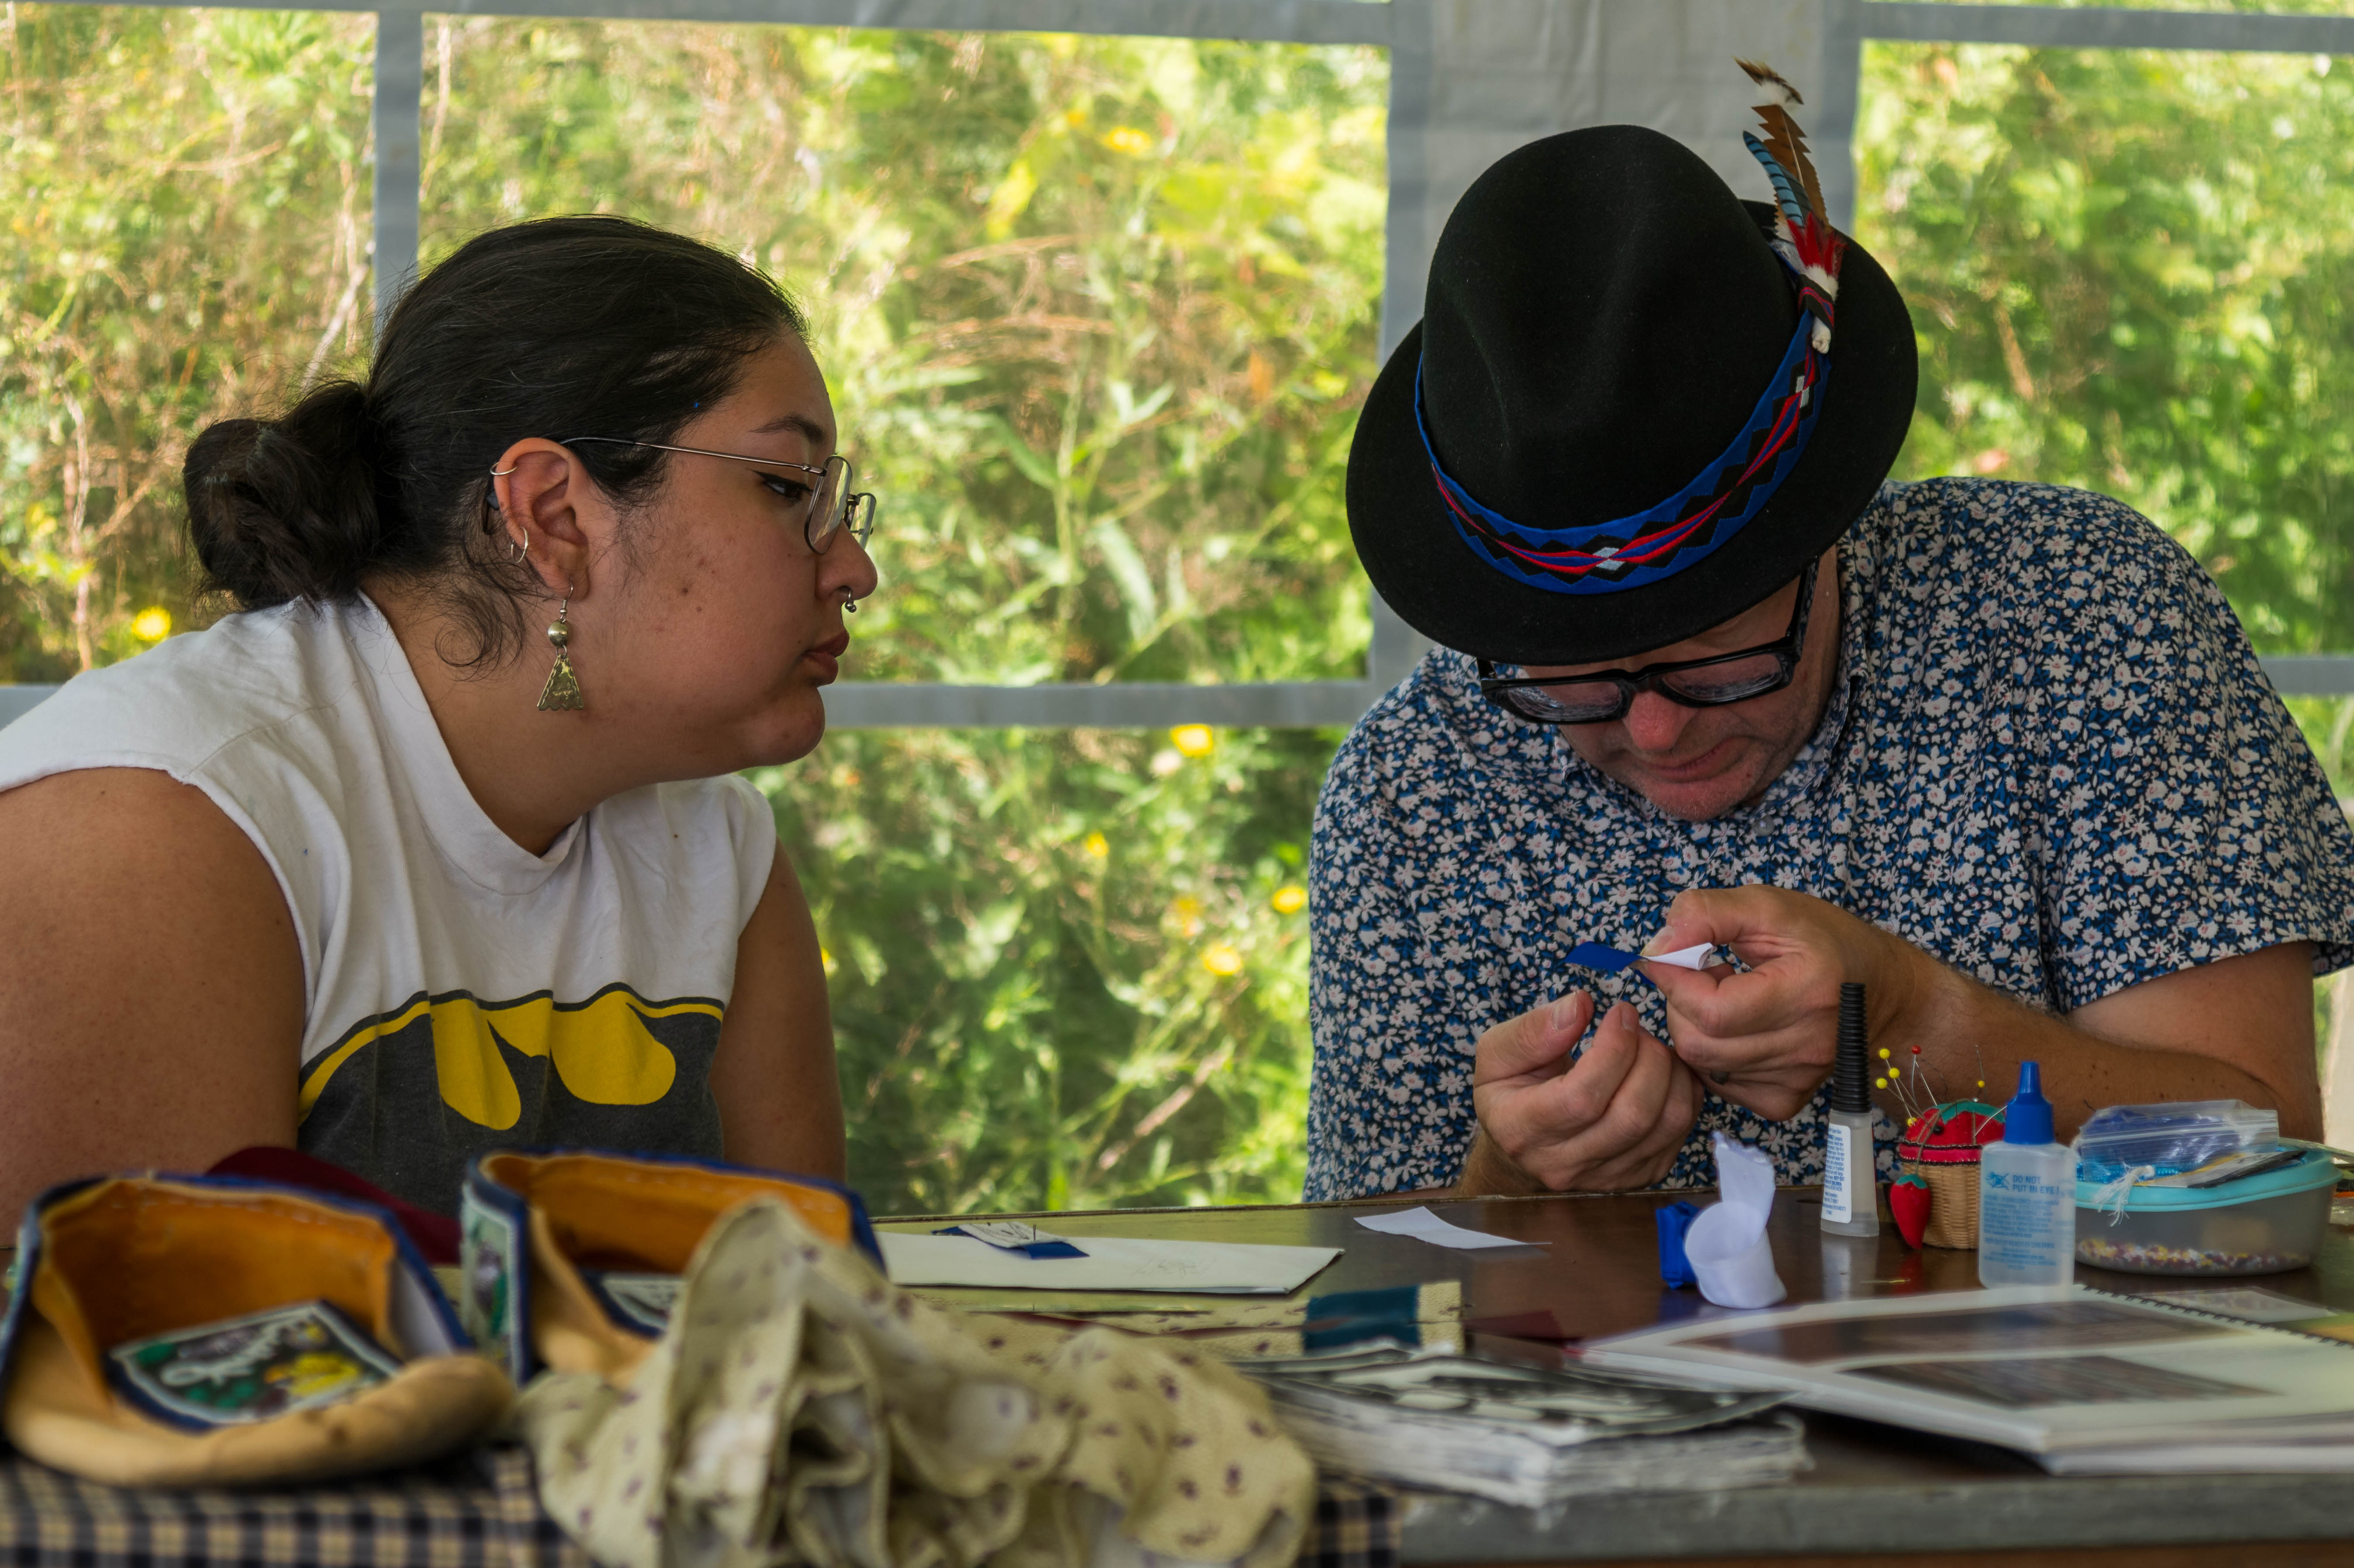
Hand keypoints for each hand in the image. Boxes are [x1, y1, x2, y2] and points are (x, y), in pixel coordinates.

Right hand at [1462, 991, 1703, 1193]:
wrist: (1521, 1144)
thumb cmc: (1510, 1091)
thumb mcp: (1497, 1053)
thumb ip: (1533, 1030)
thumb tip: (1581, 1005)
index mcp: (1523, 1130)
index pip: (1582, 1097)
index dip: (1613, 1049)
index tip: (1620, 1012)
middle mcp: (1565, 1164)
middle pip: (1632, 1114)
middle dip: (1649, 1057)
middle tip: (1637, 1027)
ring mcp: (1606, 1176)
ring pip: (1665, 1124)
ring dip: (1672, 1073)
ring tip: (1651, 1047)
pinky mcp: (1639, 1176)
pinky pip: (1680, 1132)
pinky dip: (1683, 1092)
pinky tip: (1662, 1071)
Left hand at [1639, 885, 1926, 1120]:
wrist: (1881, 991)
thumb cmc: (1823, 941)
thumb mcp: (1768, 906)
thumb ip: (1707, 914)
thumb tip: (1657, 946)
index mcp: (1808, 992)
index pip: (1712, 1010)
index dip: (1675, 980)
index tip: (1673, 954)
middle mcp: (1806, 1046)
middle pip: (1699, 1043)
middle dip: (1680, 1002)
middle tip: (1704, 973)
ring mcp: (1797, 1080)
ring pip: (1703, 1065)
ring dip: (1694, 1026)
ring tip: (1725, 996)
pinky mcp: (1785, 1100)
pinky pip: (1719, 1084)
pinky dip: (1711, 1055)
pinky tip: (1735, 1028)